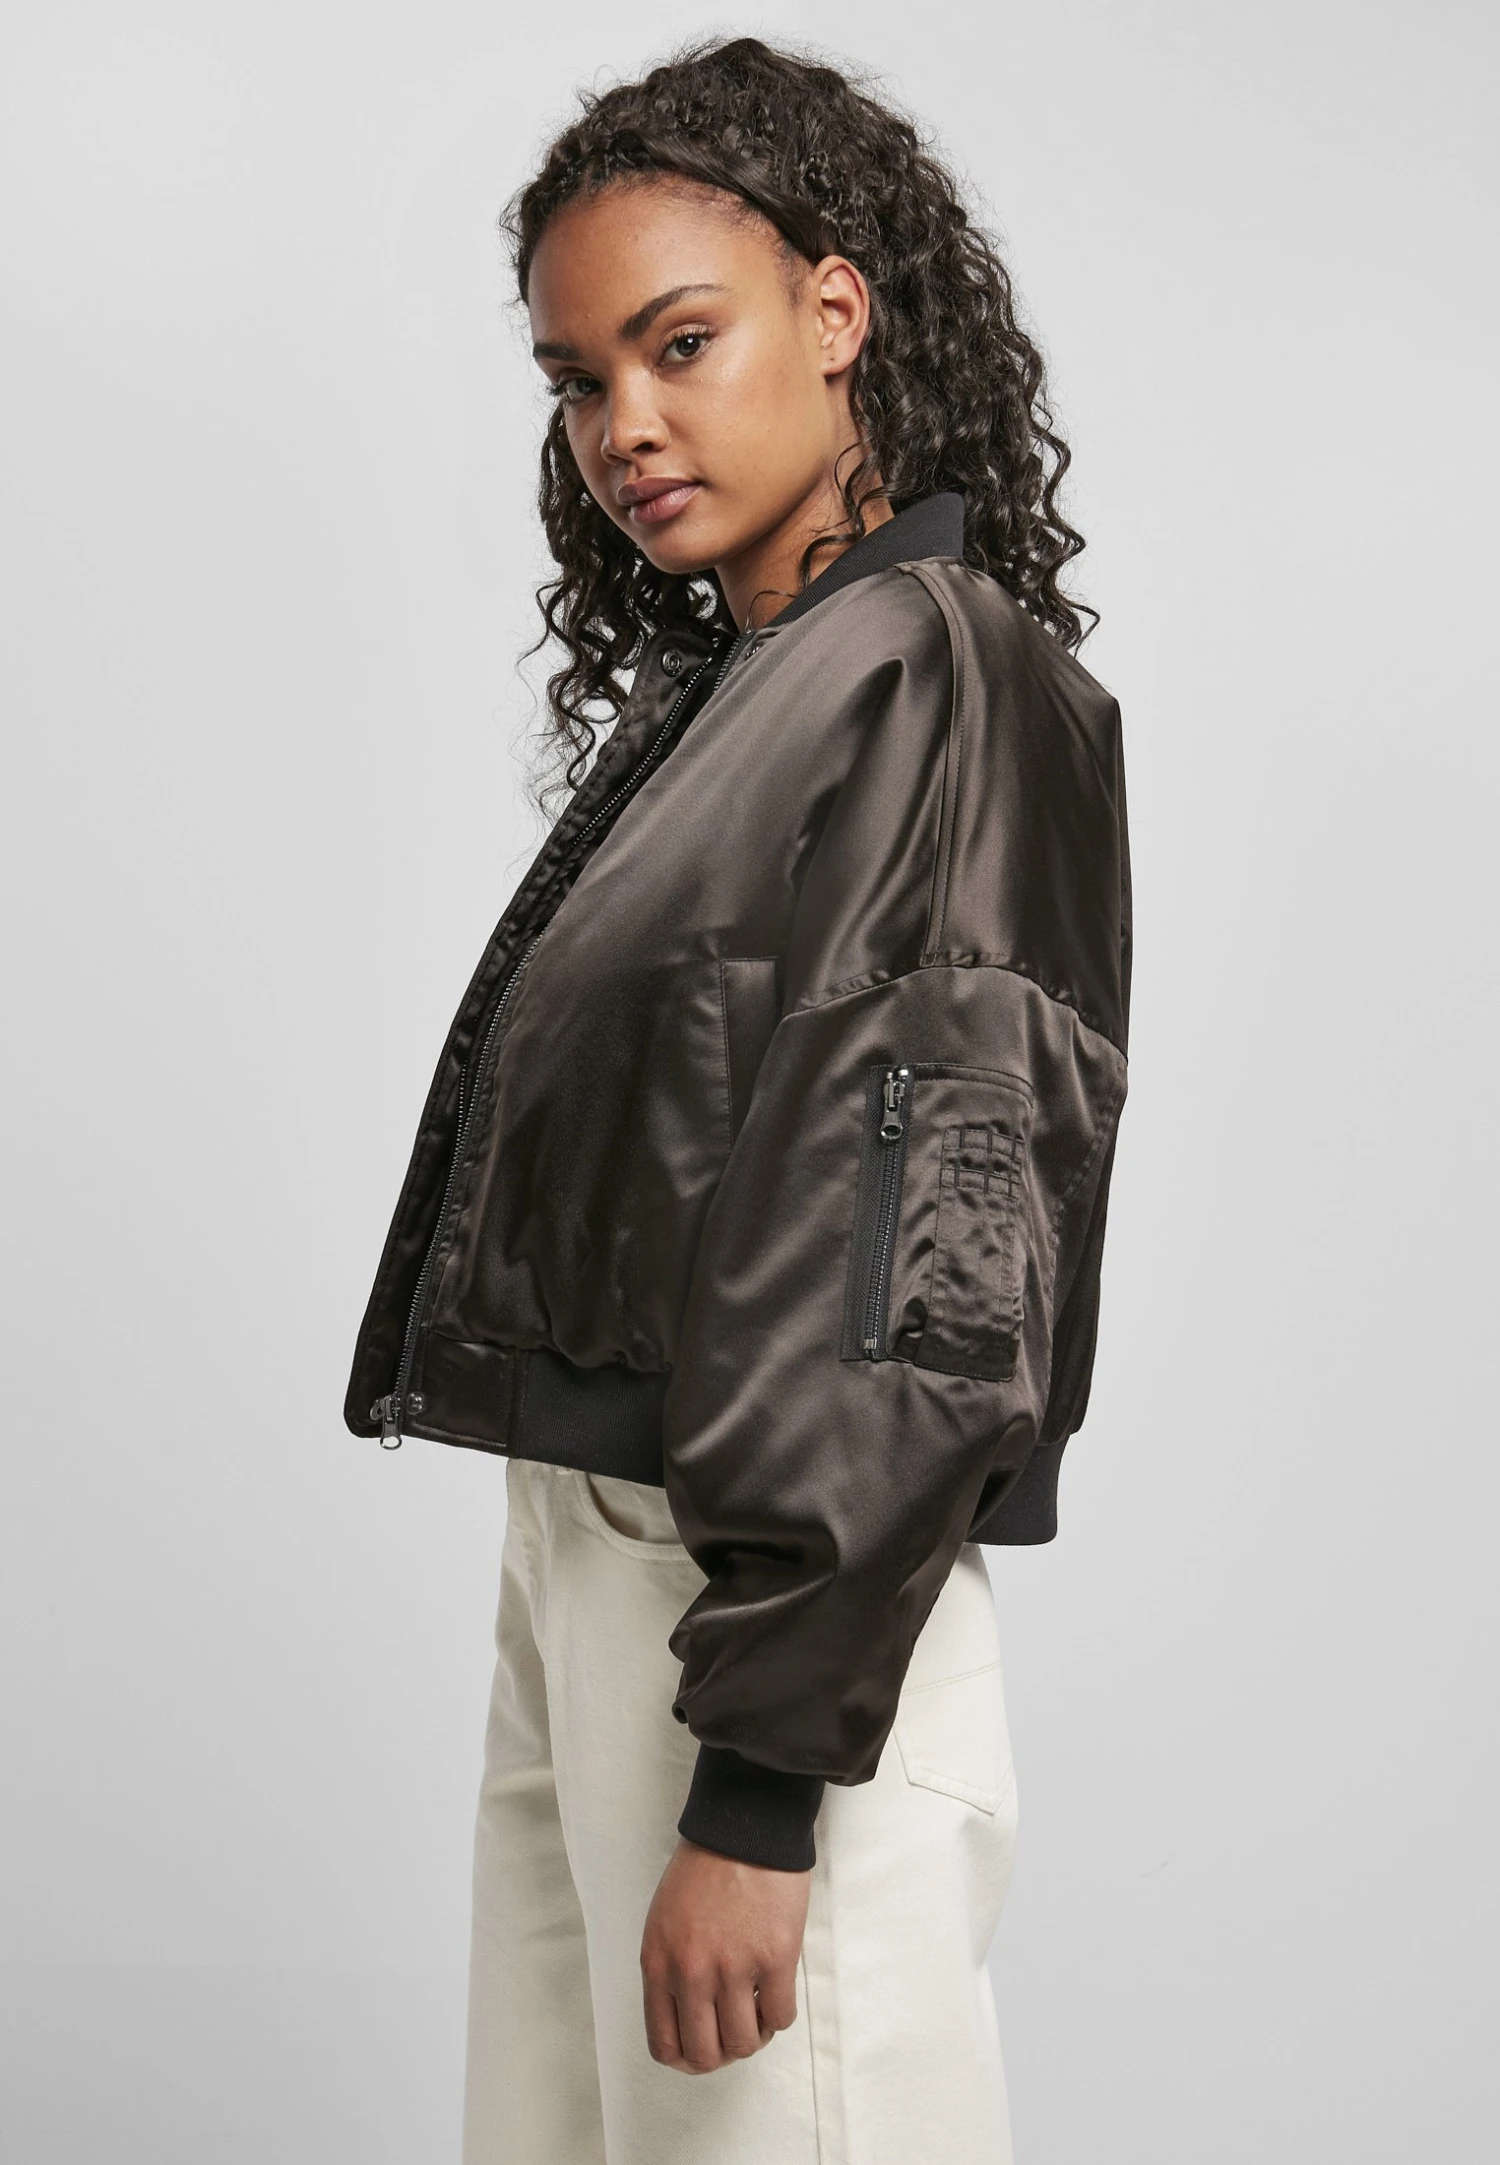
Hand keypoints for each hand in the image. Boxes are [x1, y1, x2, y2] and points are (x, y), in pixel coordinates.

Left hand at [640, 1834, 810, 2073]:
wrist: (744, 1828)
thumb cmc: (704, 1868)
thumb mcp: (664, 1921)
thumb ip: (668, 1970)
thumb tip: (687, 2018)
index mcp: (658, 1963)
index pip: (663, 2043)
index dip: (686, 2057)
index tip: (702, 2048)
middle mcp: (691, 1972)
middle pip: (704, 2054)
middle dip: (721, 2053)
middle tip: (733, 2033)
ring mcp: (733, 1968)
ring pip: (744, 2043)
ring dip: (753, 2034)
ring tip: (756, 2008)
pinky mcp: (774, 1958)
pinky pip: (779, 2017)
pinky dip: (778, 2015)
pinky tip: (774, 1990)